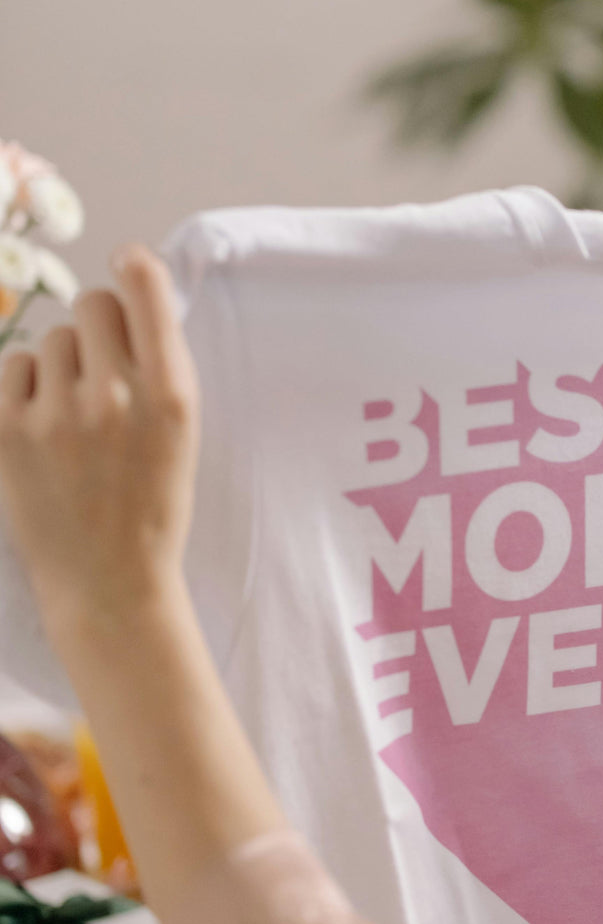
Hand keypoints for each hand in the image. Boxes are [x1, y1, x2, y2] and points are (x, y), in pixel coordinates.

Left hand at [0, 244, 198, 632]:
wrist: (110, 579)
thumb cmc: (152, 503)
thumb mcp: (181, 434)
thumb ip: (161, 366)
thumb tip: (133, 293)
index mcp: (171, 395)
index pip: (144, 290)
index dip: (133, 265)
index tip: (127, 262)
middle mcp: (115, 395)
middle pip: (93, 305)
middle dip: (97, 328)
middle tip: (102, 370)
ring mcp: (57, 413)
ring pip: (50, 340)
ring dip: (59, 366)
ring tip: (73, 418)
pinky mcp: (8, 430)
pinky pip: (11, 368)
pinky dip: (24, 391)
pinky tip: (43, 429)